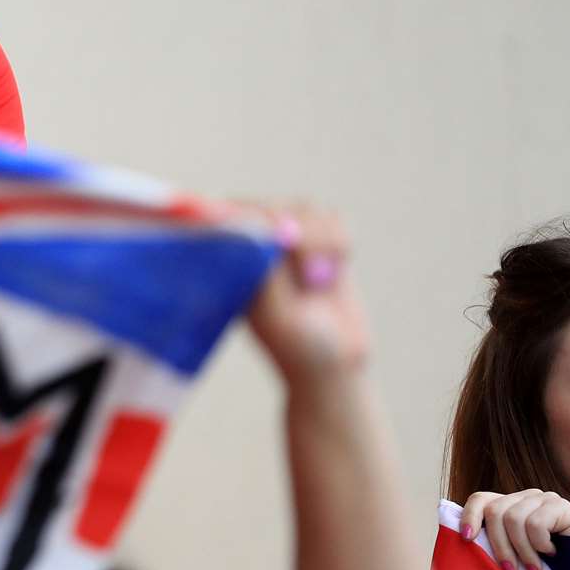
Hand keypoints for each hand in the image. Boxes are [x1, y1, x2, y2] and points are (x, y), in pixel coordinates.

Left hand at [242, 204, 370, 390]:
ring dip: (321, 239)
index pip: (230, 213)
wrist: (336, 365)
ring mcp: (287, 241)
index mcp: (230, 262)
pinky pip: (332, 216)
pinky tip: (336, 268)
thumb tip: (270, 230)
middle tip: (309, 276)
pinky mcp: (320, 243)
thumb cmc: (299, 349)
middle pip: (271, 204)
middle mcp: (255, 246)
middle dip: (297, 232)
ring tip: (319, 279)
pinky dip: (339, 240)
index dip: (254, 217)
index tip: (280, 243)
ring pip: (304, 206)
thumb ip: (269, 275)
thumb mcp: (278, 318)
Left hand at [461, 490, 569, 569]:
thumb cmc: (542, 563)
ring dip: (523, 551)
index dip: (469, 517)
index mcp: (507, 504)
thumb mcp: (512, 550)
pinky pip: (536, 523)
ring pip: (514, 519)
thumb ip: (491, 538)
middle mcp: (523, 496)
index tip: (467, 539)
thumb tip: (462, 538)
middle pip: (495, 512)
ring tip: (533, 569)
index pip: (480, 499)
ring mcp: (542, 497)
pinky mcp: (560, 505)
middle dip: (500, 546)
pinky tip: (550, 552)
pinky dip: (540, 544)